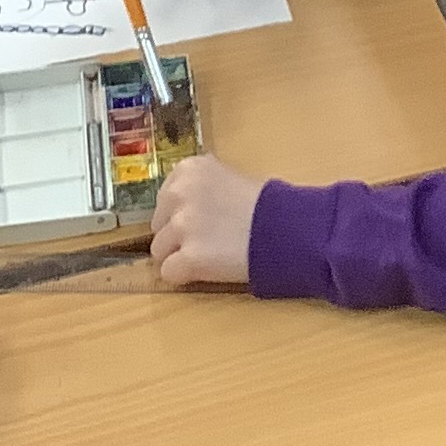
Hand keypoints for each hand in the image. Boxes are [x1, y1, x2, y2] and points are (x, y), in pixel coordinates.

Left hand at [151, 155, 263, 289]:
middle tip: (208, 238)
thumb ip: (201, 187)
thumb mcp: (229, 178)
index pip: (165, 198)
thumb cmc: (266, 206)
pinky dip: (185, 275)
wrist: (287, 229)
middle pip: (159, 225)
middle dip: (177, 234)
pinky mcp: (189, 257)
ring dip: (180, 256)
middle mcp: (179, 193)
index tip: (203, 219)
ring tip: (211, 254)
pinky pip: (169, 273)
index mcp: (189, 169)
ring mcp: (183, 226)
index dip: (180, 213)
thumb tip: (182, 204)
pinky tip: (208, 269)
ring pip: (160, 251)